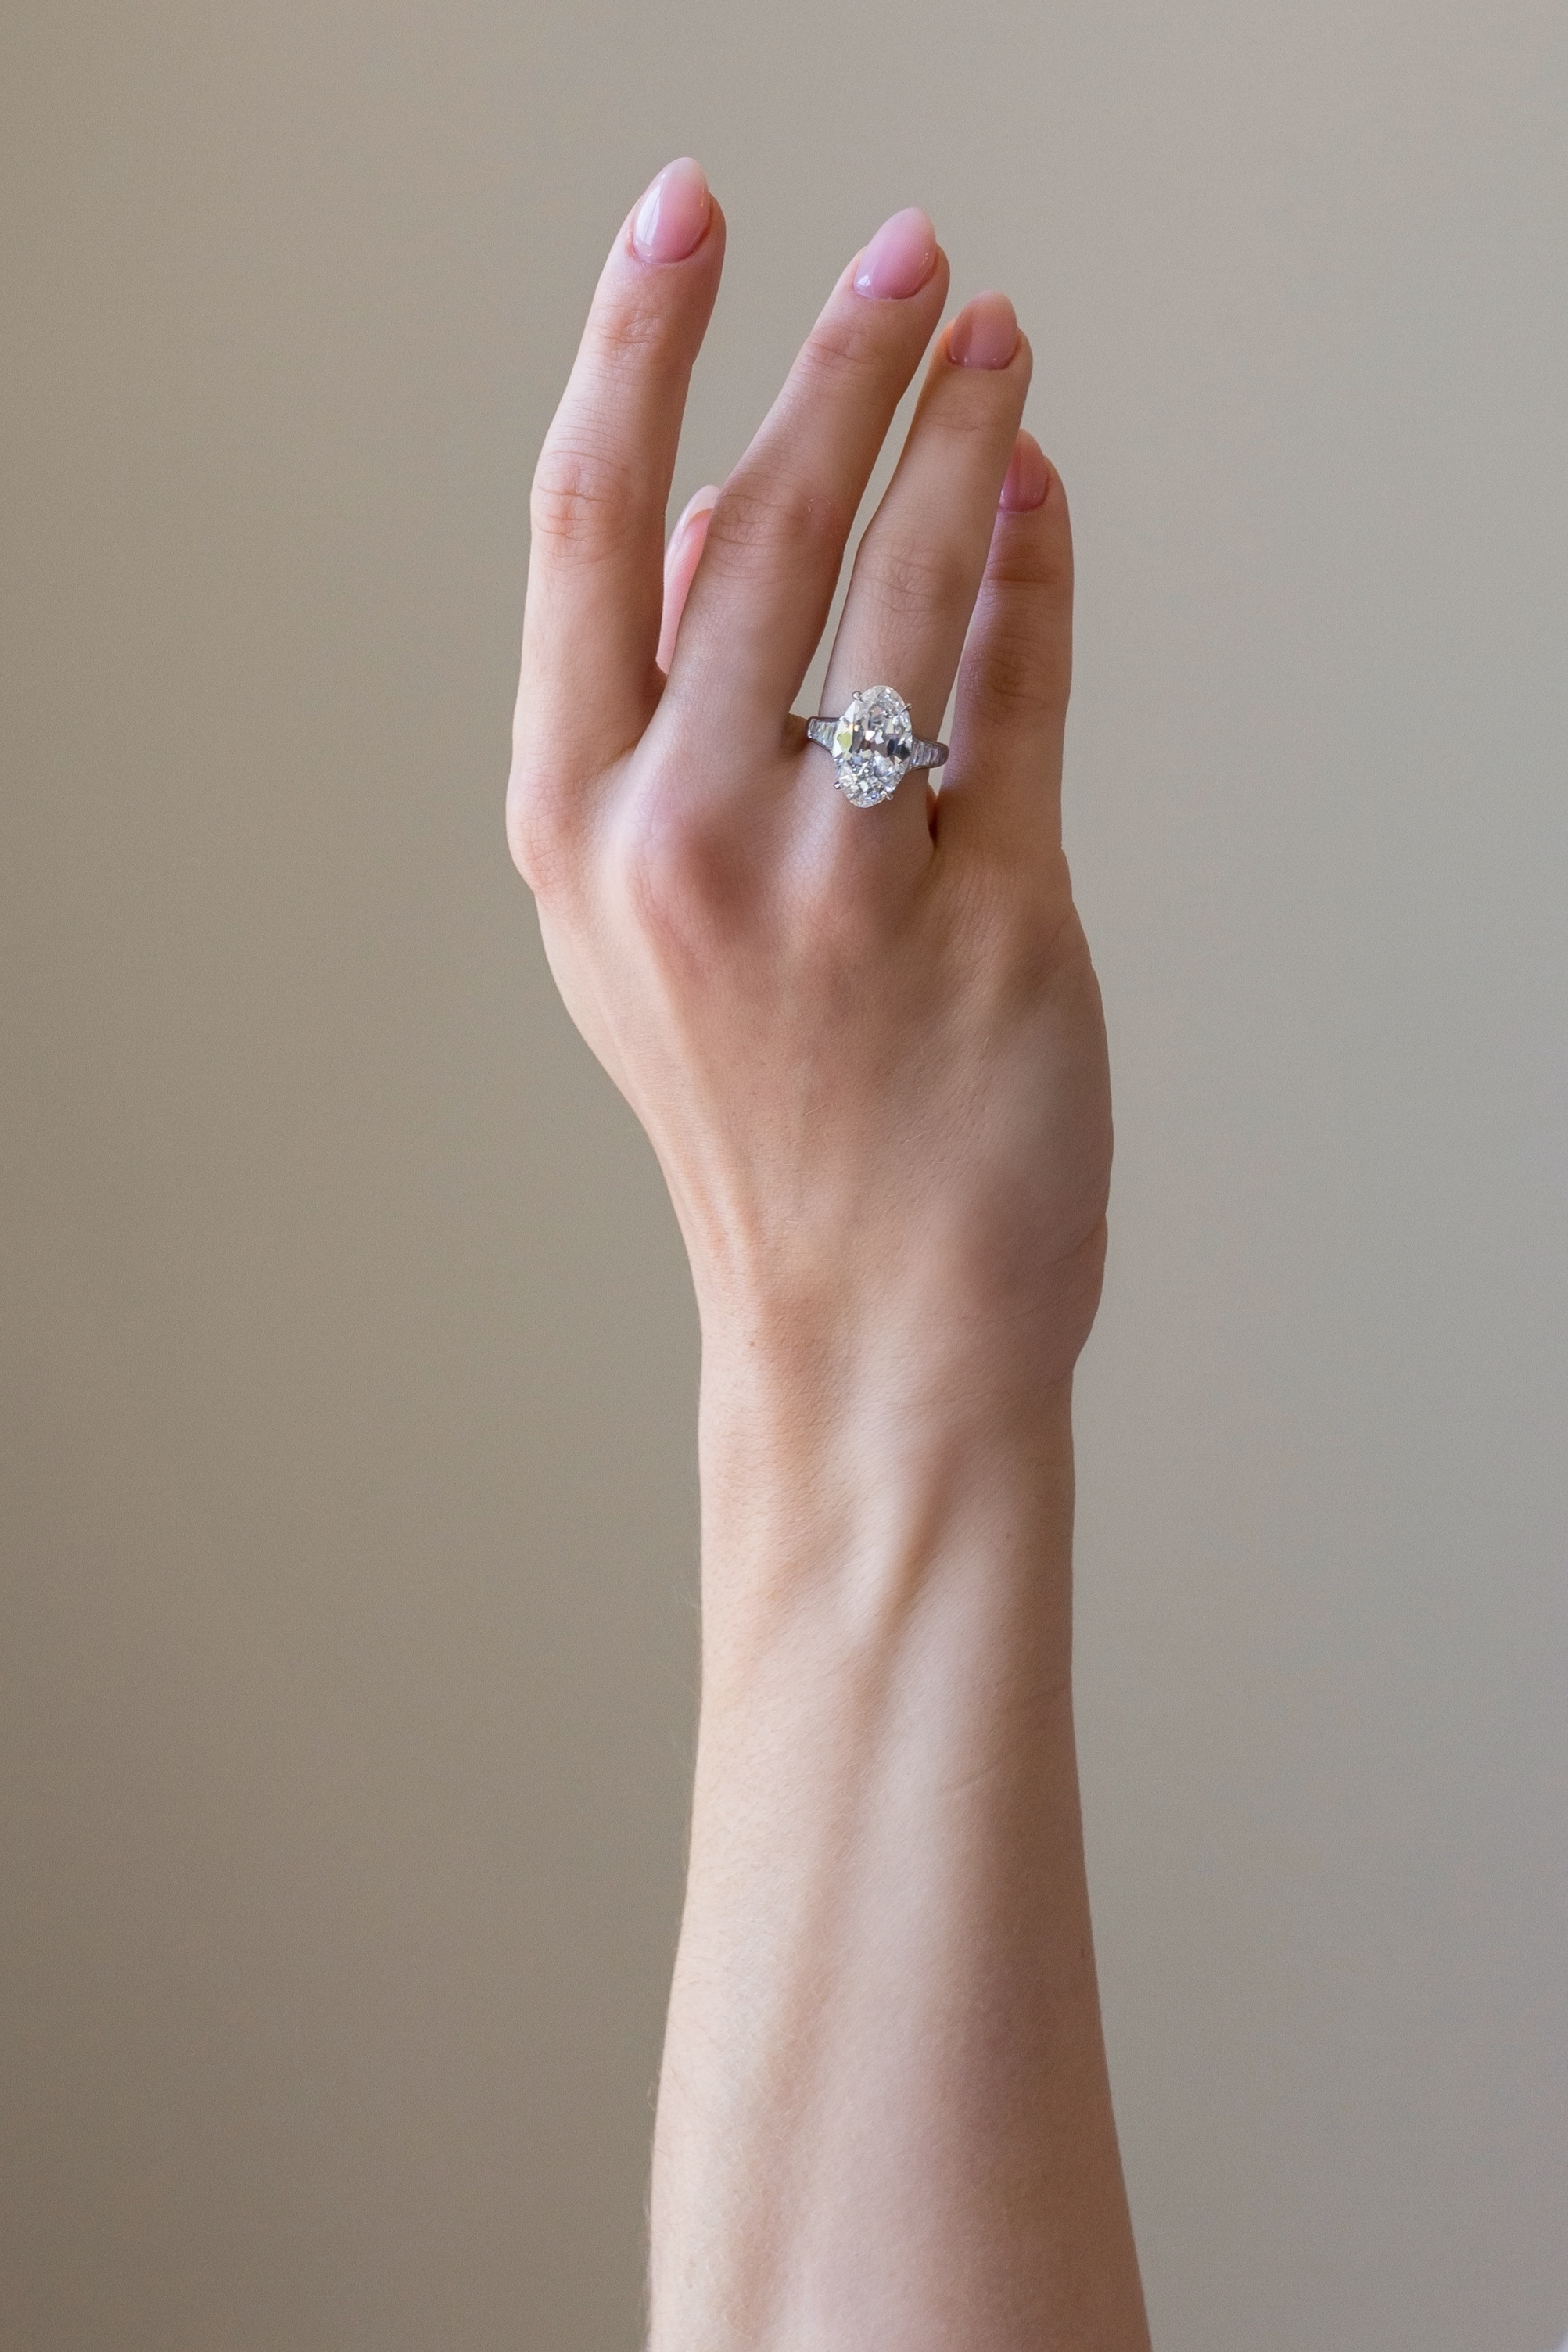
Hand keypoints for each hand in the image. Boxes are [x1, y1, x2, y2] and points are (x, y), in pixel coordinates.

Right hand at [509, 159, 1110, 1399]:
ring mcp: (839, 881)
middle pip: (757, 522)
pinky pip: (1021, 696)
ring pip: (906, 585)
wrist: (861, 1321)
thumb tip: (700, 507)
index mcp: (574, 825)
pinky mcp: (992, 916)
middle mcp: (684, 838)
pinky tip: (1041, 494)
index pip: (583, 527)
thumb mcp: (636, 924)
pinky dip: (1038, 574)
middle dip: (839, 360)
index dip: (634, 345)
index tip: (687, 215)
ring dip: (959, 432)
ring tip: (996, 335)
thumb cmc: (755, 1111)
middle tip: (908, 253)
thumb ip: (655, 718)